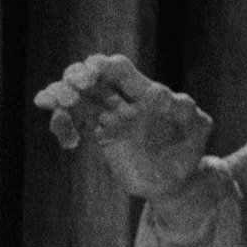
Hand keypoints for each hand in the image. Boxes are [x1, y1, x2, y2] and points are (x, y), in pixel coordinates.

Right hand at [33, 53, 211, 198]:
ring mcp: (110, 118)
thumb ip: (188, 112)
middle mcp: (124, 101)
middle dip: (76, 78)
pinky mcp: (100, 136)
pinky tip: (67, 140)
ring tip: (48, 103)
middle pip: (93, 80)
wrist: (175, 179)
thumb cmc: (191, 149)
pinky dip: (62, 124)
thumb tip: (171, 98)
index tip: (90, 74)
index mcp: (146, 93)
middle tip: (69, 94)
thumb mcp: (199, 128)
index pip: (120, 71)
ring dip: (61, 96)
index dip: (103, 67)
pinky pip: (75, 124)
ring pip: (78, 99)